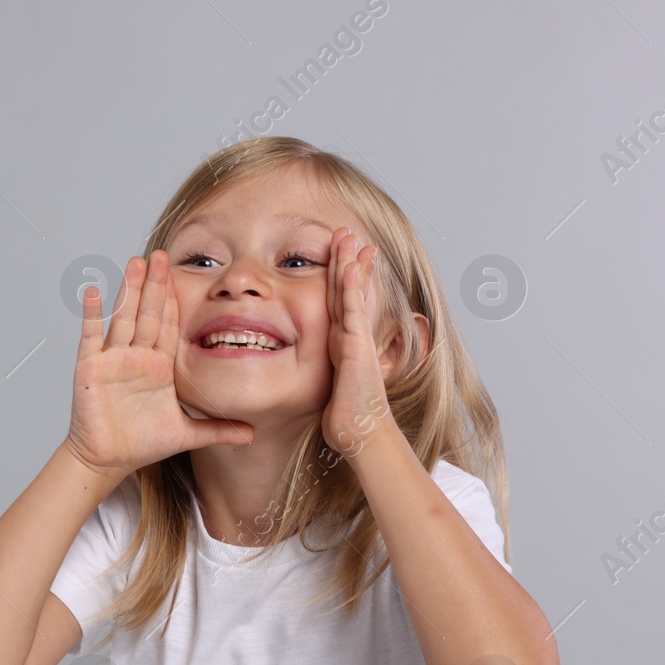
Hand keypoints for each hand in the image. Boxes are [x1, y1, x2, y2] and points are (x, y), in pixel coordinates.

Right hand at [65, 250, 254, 480]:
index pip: (170, 325)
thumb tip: (253, 434)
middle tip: (161, 255)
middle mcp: (137, 358)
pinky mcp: (91, 368)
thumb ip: (219, 430)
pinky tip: (94, 292)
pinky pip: (91, 336)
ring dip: (129, 290)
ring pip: (124, 317)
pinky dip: (92, 314)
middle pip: (148, 313)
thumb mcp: (188, 434)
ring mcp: (113, 360)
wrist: (107, 459)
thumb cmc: (140, 444)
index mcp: (159, 366)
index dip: (175, 299)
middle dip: (155, 285)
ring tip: (136, 263)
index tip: (182, 273)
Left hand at [321, 228, 393, 457]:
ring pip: (351, 292)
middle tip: (346, 232)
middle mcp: (352, 336)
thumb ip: (321, 376)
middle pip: (347, 289)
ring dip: (350, 262)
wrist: (360, 432)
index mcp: (344, 343)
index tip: (341, 254)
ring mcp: (356, 337)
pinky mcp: (356, 344)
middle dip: (347, 260)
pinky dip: (351, 286)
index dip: (341, 278)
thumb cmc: (344, 418)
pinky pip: (351, 309)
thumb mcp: (327, 389)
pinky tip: (349, 265)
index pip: (341, 302)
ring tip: (349, 236)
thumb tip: (304, 375)